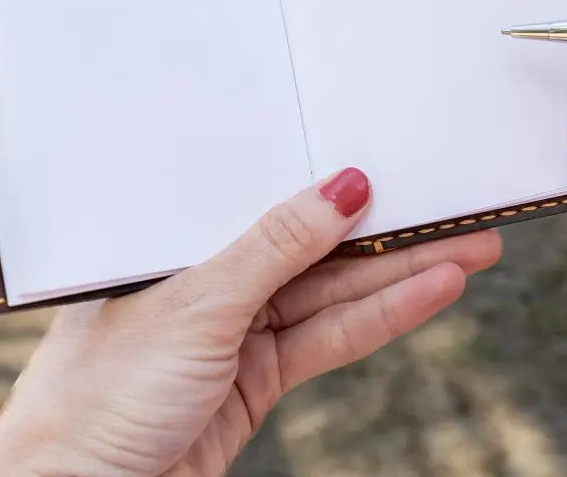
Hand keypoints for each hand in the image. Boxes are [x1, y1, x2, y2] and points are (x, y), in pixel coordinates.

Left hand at [0, 169, 500, 476]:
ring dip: (399, 277)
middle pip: (313, 250)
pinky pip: (326, 341)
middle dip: (390, 234)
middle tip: (461, 213)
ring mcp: (231, 335)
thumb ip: (275, 246)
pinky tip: (428, 292)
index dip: (337, 185)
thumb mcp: (195, 305)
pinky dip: (378, 319)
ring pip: (330, 296)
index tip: (399, 167)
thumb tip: (343, 185)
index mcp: (172, 241)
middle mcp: (204, 281)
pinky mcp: (251, 385)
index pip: (268, 200)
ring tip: (470, 251)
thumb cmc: (96, 399)